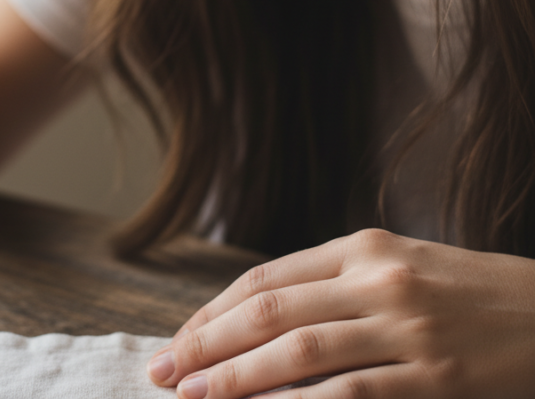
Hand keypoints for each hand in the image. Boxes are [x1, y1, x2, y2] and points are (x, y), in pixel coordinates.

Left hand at [147, 228, 534, 397]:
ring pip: (299, 352)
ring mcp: (407, 327)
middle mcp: (376, 279)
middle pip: (268, 312)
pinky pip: (352, 394)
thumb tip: (257, 316)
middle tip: (164, 371)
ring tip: (194, 397)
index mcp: (361, 247)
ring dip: (237, 378)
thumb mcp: (398, 265)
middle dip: (207, 344)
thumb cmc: (467, 292)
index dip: (213, 312)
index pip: (264, 280)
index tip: (180, 340)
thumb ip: (333, 283)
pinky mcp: (436, 375)